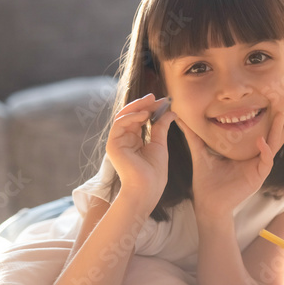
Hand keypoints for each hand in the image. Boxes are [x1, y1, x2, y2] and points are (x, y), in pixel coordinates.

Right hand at [105, 94, 176, 211]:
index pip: (140, 119)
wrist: (147, 188)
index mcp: (134, 141)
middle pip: (130, 115)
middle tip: (155, 96)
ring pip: (123, 116)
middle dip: (143, 104)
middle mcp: (124, 140)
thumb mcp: (160, 144)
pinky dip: (131, 117)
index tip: (163, 100)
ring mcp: (117, 142)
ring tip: (151, 102)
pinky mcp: (113, 145)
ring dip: (137, 107)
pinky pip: (119, 124)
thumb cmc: (154, 172)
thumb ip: (161, 127)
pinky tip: (144, 114)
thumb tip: (170, 112)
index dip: (150, 108)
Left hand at [180, 110, 283, 220]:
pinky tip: (262, 141)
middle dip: (283, 125)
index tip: (276, 106)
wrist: (207, 203)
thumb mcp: (201, 153)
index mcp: (246, 153)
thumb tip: (181, 119)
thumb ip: (194, 137)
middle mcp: (255, 159)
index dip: (270, 122)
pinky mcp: (257, 177)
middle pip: (274, 139)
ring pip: (274, 146)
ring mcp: (258, 168)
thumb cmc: (206, 181)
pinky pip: (266, 162)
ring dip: (279, 132)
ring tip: (282, 117)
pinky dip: (266, 151)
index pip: (262, 134)